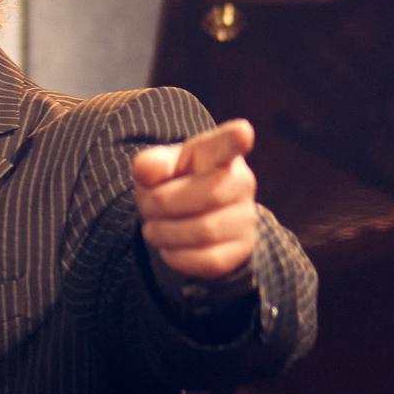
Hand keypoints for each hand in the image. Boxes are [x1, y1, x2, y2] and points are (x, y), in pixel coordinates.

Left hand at [131, 119, 258, 278]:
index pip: (227, 144)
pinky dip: (178, 256)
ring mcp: (246, 218)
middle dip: (163, 204)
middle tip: (147, 206)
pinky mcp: (241, 250)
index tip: (242, 132)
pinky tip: (171, 247)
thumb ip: (149, 165)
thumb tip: (147, 172)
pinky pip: (208, 260)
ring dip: (165, 233)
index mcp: (218, 153)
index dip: (235, 139)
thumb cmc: (175, 184)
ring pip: (204, 232)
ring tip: (154, 228)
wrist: (193, 219)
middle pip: (206, 195)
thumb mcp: (158, 169)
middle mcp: (241, 182)